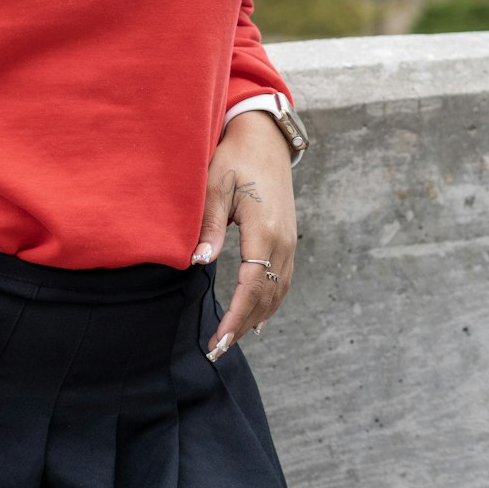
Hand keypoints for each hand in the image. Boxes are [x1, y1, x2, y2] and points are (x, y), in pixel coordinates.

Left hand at [191, 111, 296, 357]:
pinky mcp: (288, 238)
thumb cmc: (234, 158)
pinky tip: (257, 317)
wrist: (265, 138)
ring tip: (232, 338)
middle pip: (266, 296)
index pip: (251, 286)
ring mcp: (290, 241)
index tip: (218, 339)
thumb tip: (198, 263)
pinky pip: (283, 280)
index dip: (235, 316)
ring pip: (277, 292)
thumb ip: (208, 225)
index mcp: (265, 230)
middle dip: (242, 325)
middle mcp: (283, 241)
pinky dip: (269, 302)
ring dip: (256, 317)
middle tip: (217, 349)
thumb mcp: (214, 185)